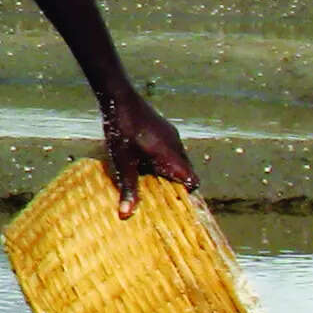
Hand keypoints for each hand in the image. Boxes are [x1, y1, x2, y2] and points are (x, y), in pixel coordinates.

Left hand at [101, 91, 198, 217]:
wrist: (120, 98)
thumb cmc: (122, 130)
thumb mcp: (123, 162)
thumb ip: (128, 187)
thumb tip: (126, 214)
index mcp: (171, 156)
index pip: (193, 180)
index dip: (187, 194)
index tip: (175, 205)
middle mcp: (177, 146)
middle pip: (186, 172)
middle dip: (176, 185)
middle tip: (161, 199)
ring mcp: (172, 136)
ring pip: (178, 160)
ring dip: (168, 172)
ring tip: (151, 183)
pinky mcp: (164, 130)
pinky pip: (171, 150)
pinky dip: (163, 160)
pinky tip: (144, 163)